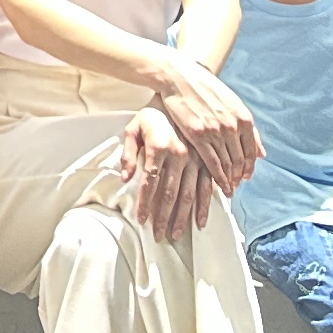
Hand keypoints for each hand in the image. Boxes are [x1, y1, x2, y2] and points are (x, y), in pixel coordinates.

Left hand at [115, 104, 213, 241]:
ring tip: (176, 235)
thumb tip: (125, 178)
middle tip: (159, 236)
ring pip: (188, 195)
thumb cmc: (153, 115)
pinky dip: (204, 206)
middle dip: (163, 218)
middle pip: (170, 194)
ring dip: (182, 218)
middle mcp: (180, 155)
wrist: (180, 96)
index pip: (150, 182)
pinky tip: (200, 222)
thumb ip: (128, 153)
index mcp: (160, 147)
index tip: (142, 221)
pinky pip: (207, 187)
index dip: (145, 203)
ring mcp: (196, 159)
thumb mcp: (134, 128)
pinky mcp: (207, 161)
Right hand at [144, 48, 260, 191]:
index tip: (246, 177)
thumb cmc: (206, 89)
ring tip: (228, 188)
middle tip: (236, 185)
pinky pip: (212, 162)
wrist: (179, 77)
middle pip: (239, 160)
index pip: (251, 152)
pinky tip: (219, 184)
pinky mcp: (198, 135)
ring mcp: (215, 131)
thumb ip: (249, 129)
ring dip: (229, 179)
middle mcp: (232, 126)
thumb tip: (262, 153)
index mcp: (244, 118)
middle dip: (239, 176)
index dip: (249, 168)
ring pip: (227, 163)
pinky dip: (218, 176)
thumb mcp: (233, 104)